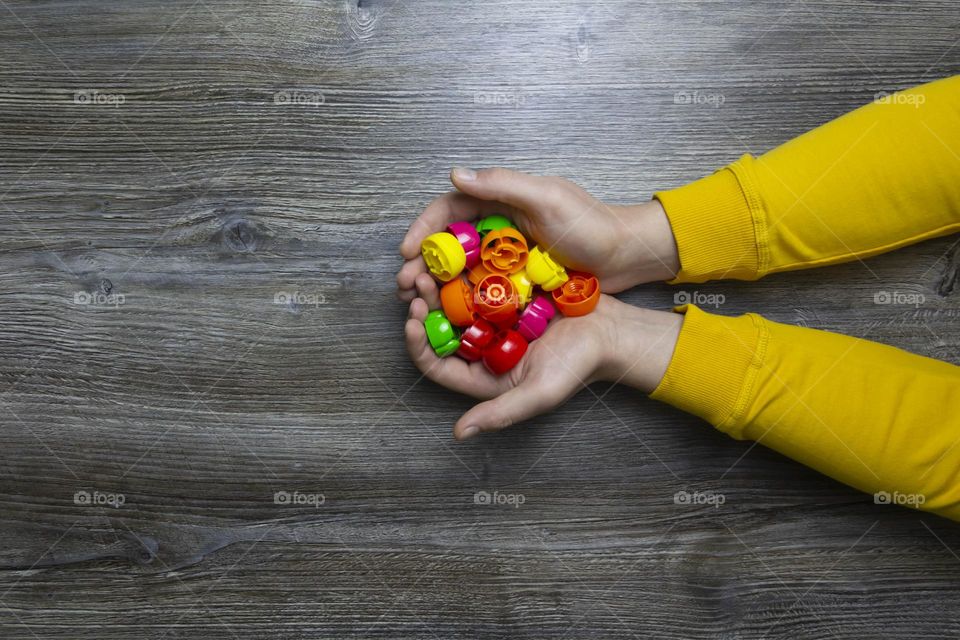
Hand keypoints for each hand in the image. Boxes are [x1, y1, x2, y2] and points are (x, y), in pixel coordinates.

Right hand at [397, 167, 679, 300]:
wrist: (626, 257)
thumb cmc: (591, 225)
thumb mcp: (547, 199)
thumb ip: (502, 184)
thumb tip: (455, 175)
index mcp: (501, 200)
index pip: (450, 209)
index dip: (424, 228)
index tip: (406, 251)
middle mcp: (499, 226)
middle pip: (449, 242)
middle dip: (423, 262)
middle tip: (405, 285)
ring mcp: (507, 255)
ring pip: (461, 268)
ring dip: (437, 285)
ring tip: (419, 303)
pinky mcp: (517, 280)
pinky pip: (483, 289)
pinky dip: (463, 300)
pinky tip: (449, 315)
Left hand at [404, 281, 682, 439]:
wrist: (611, 332)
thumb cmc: (579, 366)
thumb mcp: (540, 394)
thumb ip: (500, 413)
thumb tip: (459, 434)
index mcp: (482, 374)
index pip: (436, 364)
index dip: (418, 343)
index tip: (411, 321)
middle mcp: (482, 348)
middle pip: (440, 328)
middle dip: (423, 306)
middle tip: (417, 282)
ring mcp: (493, 320)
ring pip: (453, 301)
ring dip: (438, 284)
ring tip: (430, 265)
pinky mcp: (506, 295)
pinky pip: (477, 281)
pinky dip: (464, 269)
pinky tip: (457, 254)